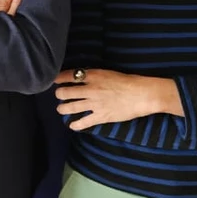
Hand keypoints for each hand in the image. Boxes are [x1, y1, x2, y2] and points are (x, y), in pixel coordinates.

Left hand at [53, 69, 174, 130]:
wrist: (141, 94)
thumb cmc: (128, 81)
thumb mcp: (108, 73)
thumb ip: (94, 76)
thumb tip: (83, 78)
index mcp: (93, 75)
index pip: (69, 75)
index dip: (59, 78)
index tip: (55, 80)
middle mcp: (90, 89)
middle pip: (66, 92)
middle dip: (59, 94)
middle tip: (59, 96)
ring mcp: (94, 104)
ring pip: (70, 107)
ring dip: (63, 109)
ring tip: (61, 109)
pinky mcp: (101, 116)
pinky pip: (83, 122)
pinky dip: (75, 124)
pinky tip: (72, 125)